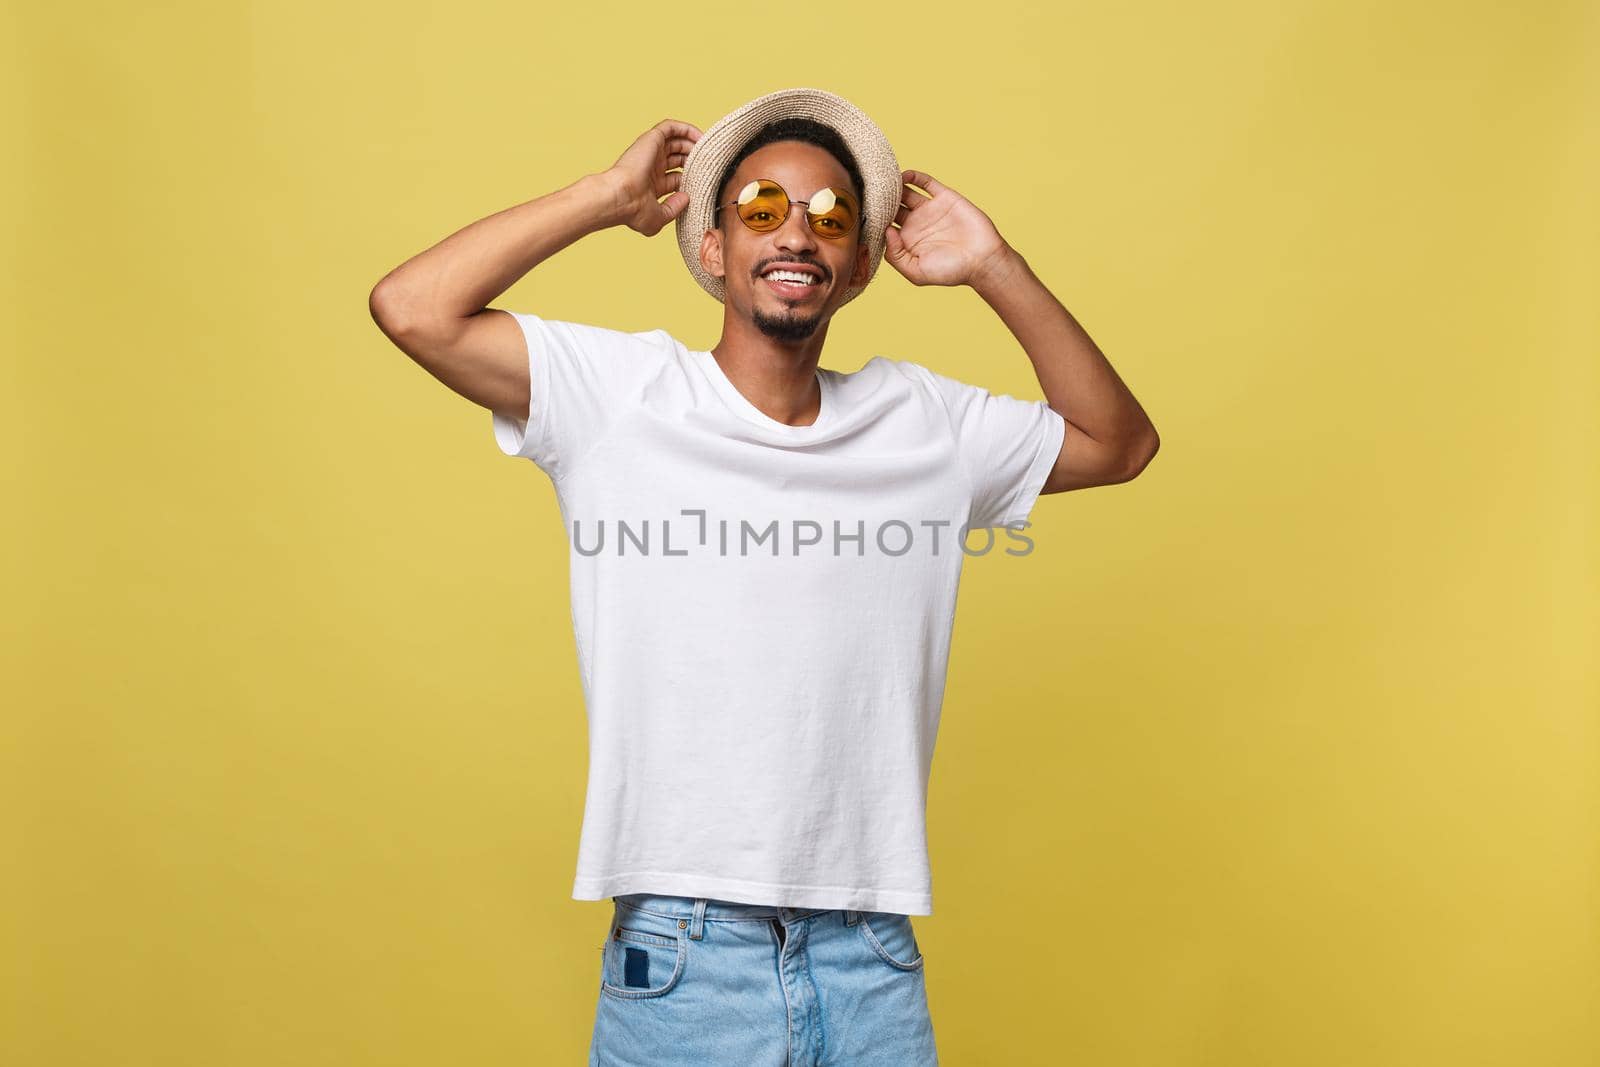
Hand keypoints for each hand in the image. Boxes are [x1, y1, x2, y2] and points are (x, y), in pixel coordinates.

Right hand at [604, 119, 702, 236]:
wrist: (620, 198)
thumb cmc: (633, 211)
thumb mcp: (658, 218)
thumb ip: (674, 209)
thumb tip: (686, 197)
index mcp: (652, 184)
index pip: (676, 177)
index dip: (691, 178)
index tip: (705, 183)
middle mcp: (651, 166)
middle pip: (678, 157)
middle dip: (694, 160)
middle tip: (710, 164)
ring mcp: (651, 152)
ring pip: (676, 140)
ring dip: (693, 143)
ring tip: (708, 149)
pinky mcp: (651, 140)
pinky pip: (671, 127)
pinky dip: (687, 129)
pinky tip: (700, 137)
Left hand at [882, 169, 1014, 287]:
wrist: (982, 260)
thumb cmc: (951, 272)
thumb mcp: (916, 272)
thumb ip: (896, 255)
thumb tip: (886, 230)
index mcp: (906, 242)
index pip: (883, 225)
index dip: (873, 219)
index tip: (863, 213)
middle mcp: (915, 224)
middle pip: (890, 207)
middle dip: (880, 200)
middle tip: (869, 193)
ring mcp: (929, 209)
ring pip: (904, 192)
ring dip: (893, 187)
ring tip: (883, 182)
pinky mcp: (944, 198)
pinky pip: (925, 182)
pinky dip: (913, 176)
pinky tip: (904, 175)